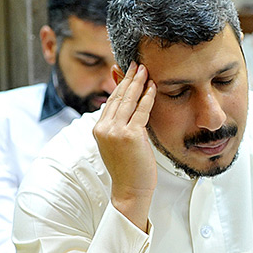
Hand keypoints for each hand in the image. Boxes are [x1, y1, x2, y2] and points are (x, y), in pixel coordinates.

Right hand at [93, 61, 157, 230]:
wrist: (130, 189)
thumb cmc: (128, 167)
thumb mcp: (119, 142)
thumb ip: (121, 124)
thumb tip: (127, 107)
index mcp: (99, 128)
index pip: (111, 100)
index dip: (120, 83)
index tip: (126, 70)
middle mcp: (103, 128)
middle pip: (118, 96)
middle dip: (128, 78)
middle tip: (137, 62)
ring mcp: (115, 131)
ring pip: (128, 100)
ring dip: (138, 82)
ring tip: (145, 69)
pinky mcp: (129, 135)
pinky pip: (141, 111)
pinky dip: (148, 97)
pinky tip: (153, 87)